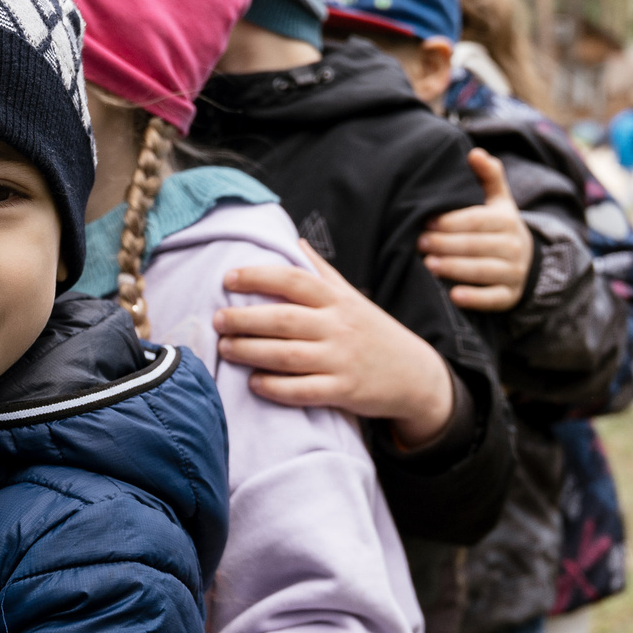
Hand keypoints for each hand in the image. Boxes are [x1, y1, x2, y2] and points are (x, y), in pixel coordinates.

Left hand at [216, 250, 457, 447]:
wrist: (415, 375)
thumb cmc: (374, 332)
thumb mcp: (352, 297)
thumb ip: (321, 272)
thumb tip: (294, 240)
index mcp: (337, 300)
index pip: (293, 280)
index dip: (258, 276)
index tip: (228, 278)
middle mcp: (338, 327)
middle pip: (283, 319)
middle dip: (244, 318)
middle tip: (217, 320)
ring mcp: (341, 360)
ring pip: (287, 355)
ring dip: (251, 352)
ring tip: (225, 348)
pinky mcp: (343, 391)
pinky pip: (303, 391)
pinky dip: (275, 388)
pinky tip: (254, 383)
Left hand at [417, 149, 531, 312]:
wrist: (525, 259)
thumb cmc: (498, 225)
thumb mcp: (497, 199)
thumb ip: (488, 175)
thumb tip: (475, 153)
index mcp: (506, 220)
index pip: (476, 220)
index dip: (450, 221)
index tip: (426, 221)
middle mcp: (514, 246)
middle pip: (475, 245)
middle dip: (445, 244)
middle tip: (419, 243)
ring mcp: (513, 273)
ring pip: (482, 271)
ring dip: (454, 268)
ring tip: (428, 265)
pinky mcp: (509, 296)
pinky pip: (492, 299)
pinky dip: (474, 298)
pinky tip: (453, 296)